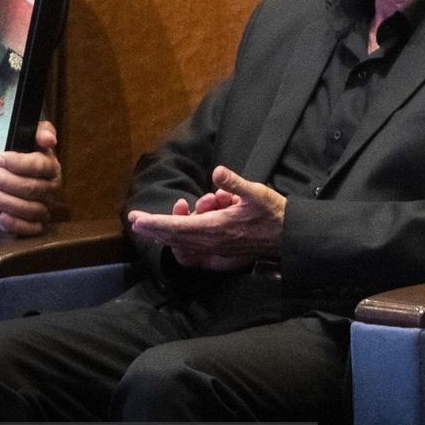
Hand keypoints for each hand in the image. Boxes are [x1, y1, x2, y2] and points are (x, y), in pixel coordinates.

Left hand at [0, 120, 60, 236]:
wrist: (18, 171)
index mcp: (52, 167)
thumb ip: (40, 130)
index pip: (41, 166)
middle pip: (33, 189)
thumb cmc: (23, 152)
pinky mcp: (36, 222)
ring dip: (6, 201)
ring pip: (31, 209)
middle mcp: (52, 188)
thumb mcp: (30, 135)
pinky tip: (0, 216)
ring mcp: (45, 206)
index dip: (19, 163)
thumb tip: (48, 139)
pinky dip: (16, 224)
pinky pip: (31, 229)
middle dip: (7, 181)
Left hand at [124, 165, 285, 266]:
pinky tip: (186, 224)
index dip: (155, 223)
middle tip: (136, 219)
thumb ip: (234, 183)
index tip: (136, 220)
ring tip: (186, 204)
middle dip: (154, 227)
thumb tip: (216, 171)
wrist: (288, 236)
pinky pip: (193, 247)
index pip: (177, 226)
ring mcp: (215, 249)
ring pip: (182, 241)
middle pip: (174, 237)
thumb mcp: (256, 192)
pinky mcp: (219, 252)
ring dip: (174, 225)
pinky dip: (183, 236)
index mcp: (216, 228)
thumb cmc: (272, 212)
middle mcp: (211, 242)